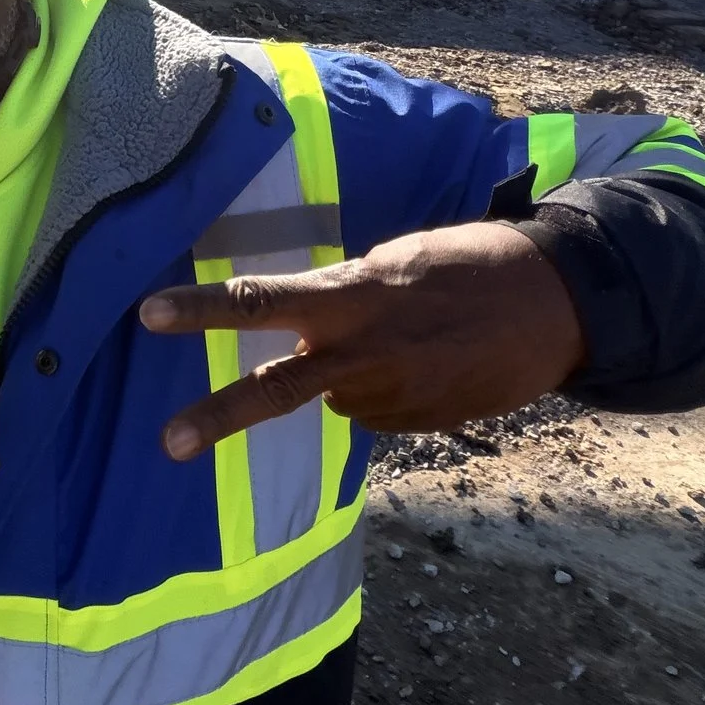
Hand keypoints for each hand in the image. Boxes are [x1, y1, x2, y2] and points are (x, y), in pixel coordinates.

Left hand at [138, 223, 585, 457]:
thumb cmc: (468, 265)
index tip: (149, 314)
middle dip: (219, 416)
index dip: (201, 308)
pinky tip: (424, 365)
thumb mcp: (394, 262)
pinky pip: (375, 413)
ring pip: (334, 399)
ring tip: (402, 341)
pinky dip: (384, 393)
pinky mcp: (420, 425)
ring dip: (345, 376)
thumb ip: (344, 298)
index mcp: (353, 297)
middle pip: (276, 390)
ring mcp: (394, 397)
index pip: (261, 300)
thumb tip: (309, 332)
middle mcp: (365, 353)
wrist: (555, 305)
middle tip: (168, 442)